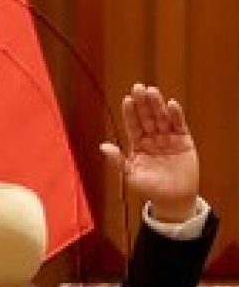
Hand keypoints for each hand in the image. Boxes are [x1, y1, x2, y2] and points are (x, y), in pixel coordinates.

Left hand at [101, 82, 199, 221]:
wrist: (172, 199)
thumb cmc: (149, 188)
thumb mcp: (129, 175)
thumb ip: (117, 160)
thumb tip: (103, 146)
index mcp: (138, 146)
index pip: (133, 126)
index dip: (130, 113)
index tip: (126, 100)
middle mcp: (153, 139)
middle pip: (147, 118)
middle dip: (143, 103)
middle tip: (138, 87)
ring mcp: (169, 138)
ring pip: (162, 118)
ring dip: (157, 105)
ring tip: (152, 91)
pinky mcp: (184, 141)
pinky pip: (179, 125)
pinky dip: (176, 115)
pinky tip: (171, 104)